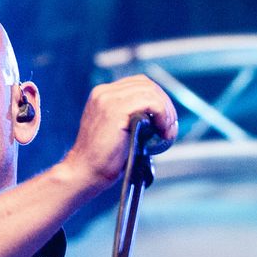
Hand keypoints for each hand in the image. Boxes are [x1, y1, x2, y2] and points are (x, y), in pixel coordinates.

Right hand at [61, 74, 178, 190]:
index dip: (158, 99)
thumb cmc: (104, 160)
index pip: (139, 84)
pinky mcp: (115, 110)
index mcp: (103, 95)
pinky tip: (163, 132)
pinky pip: (150, 103)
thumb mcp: (120, 132)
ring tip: (167, 132)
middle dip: (165, 104)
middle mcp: (104, 93)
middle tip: (170, 127)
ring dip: (166, 111)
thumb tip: (160, 120)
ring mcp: (108, 99)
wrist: (85, 172)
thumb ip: (133, 119)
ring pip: (150, 92)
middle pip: (146, 85)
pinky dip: (163, 115)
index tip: (166, 121)